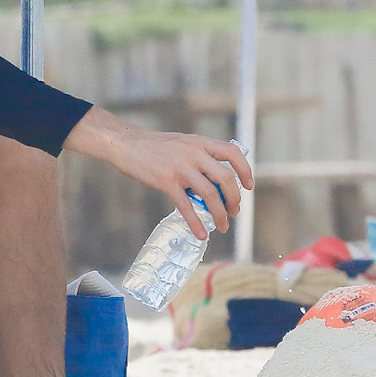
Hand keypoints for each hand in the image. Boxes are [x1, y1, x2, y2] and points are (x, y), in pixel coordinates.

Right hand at [64, 107, 252, 238]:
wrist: (127, 144)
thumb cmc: (155, 146)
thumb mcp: (184, 143)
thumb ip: (200, 155)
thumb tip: (217, 177)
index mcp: (201, 142)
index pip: (233, 153)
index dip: (245, 171)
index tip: (248, 186)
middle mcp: (195, 153)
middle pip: (226, 178)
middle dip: (234, 199)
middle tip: (234, 211)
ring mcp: (181, 168)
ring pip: (210, 195)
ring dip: (220, 214)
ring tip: (222, 226)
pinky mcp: (167, 181)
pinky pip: (186, 206)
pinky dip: (196, 223)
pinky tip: (201, 234)